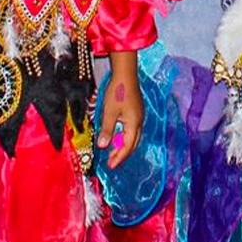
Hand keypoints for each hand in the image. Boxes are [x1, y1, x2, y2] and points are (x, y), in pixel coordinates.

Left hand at [97, 52, 142, 169]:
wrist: (125, 75)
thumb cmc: (117, 92)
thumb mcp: (109, 112)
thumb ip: (107, 130)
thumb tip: (103, 146)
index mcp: (133, 124)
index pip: (127, 146)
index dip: (119, 157)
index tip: (110, 166)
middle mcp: (139, 122)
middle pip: (132, 144)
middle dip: (122, 154)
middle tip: (111, 162)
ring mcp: (138, 116)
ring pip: (133, 137)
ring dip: (123, 146)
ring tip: (112, 151)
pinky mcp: (136, 111)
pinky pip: (131, 130)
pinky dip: (124, 137)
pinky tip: (116, 136)